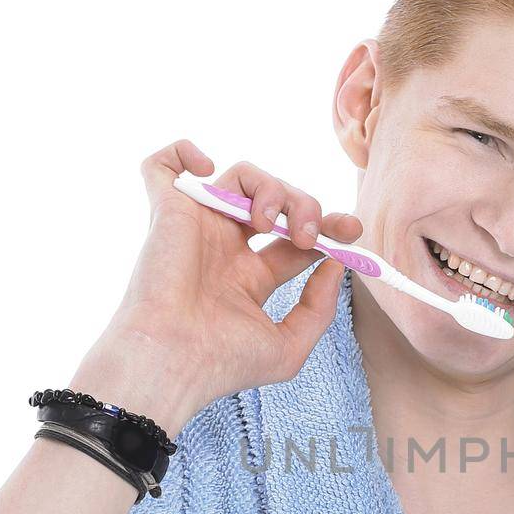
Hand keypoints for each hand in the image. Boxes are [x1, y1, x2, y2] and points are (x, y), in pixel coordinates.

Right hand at [96, 140, 364, 421]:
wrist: (173, 358)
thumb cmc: (222, 362)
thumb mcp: (289, 346)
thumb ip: (319, 307)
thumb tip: (333, 264)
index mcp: (249, 277)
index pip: (296, 238)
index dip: (328, 226)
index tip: (351, 230)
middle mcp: (224, 248)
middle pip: (277, 202)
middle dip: (306, 207)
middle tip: (308, 234)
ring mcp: (196, 227)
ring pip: (242, 175)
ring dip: (271, 188)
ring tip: (267, 222)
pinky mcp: (167, 211)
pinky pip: (162, 165)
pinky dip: (181, 152)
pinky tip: (206, 169)